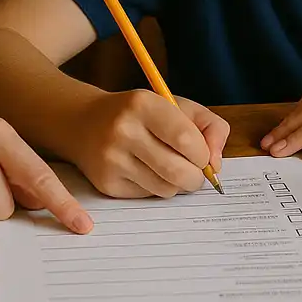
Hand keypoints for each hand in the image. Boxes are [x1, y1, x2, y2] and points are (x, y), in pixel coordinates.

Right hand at [64, 89, 229, 198]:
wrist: (85, 122)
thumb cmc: (141, 115)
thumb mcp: (176, 106)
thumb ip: (209, 127)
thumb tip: (216, 165)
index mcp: (144, 104)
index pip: (187, 139)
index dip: (203, 154)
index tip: (202, 155)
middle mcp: (124, 131)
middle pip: (178, 171)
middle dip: (196, 178)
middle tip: (195, 173)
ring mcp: (112, 159)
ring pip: (166, 188)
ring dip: (177, 184)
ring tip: (170, 168)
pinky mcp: (106, 183)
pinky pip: (148, 196)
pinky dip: (156, 188)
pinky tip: (147, 171)